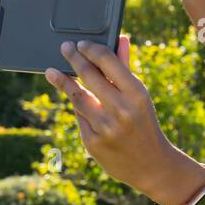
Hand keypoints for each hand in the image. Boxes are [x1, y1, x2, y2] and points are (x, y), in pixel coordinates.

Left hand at [44, 34, 179, 195]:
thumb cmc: (144, 123)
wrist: (151, 165)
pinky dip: (78, 108)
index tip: (81, 44)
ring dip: (63, 82)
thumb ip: (126, 67)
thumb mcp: (140, 96)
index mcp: (137, 94)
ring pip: (77, 97)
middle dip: (74, 58)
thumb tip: (119, 38)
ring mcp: (105, 127)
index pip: (108, 61)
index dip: (91, 49)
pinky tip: (75, 103)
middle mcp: (121, 110)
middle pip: (88, 75)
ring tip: (52, 72)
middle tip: (65, 49)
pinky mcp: (93, 142)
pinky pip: (79, 117)